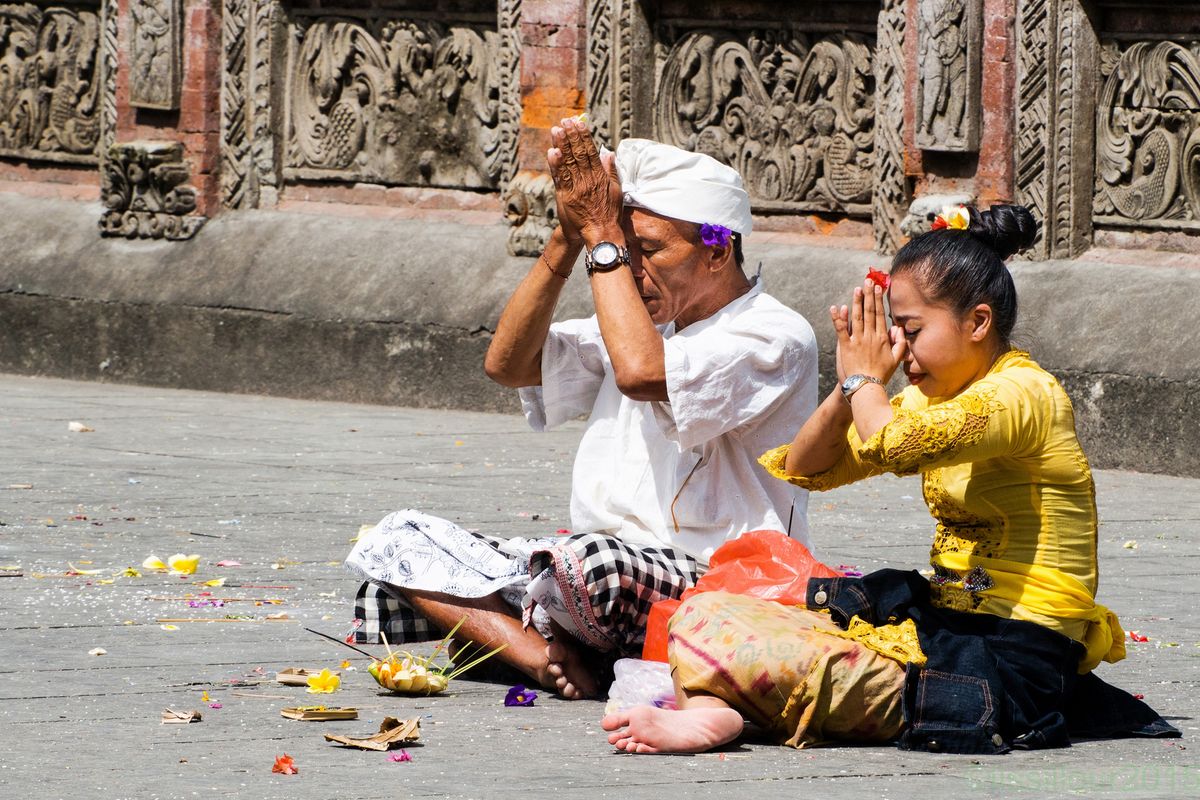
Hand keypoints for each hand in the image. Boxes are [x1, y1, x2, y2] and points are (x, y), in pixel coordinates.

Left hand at [546, 118, 622, 245]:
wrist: (601, 233)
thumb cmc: (609, 213)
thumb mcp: (616, 190)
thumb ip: (611, 171)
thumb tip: (608, 153)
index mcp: (600, 176)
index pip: (590, 151)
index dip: (584, 136)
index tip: (579, 123)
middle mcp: (588, 180)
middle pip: (578, 153)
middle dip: (571, 136)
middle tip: (565, 121)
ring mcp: (577, 188)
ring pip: (568, 163)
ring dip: (561, 145)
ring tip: (556, 130)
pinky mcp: (566, 197)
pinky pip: (560, 178)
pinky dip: (556, 165)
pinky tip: (552, 151)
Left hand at [833, 280, 906, 383]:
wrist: (866, 387)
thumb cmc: (881, 375)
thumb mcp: (897, 360)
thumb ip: (901, 343)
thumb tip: (900, 329)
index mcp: (882, 338)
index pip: (880, 315)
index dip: (879, 300)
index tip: (878, 288)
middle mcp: (870, 336)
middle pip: (869, 312)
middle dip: (868, 295)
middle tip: (867, 281)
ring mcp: (857, 341)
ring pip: (856, 317)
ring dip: (856, 302)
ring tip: (856, 289)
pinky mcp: (845, 347)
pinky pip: (841, 330)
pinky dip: (837, 318)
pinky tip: (835, 307)